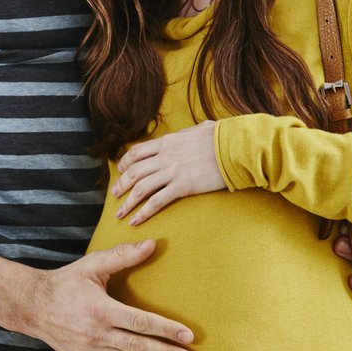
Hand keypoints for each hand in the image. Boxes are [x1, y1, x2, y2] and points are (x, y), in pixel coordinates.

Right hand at [20, 242, 193, 350]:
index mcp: (101, 310)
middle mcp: (98, 334)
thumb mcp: (91, 265)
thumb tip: (152, 244)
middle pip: (139, 348)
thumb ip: (122, 256)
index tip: (188, 336)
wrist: (33, 307)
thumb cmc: (66, 283)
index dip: (166, 330)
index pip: (140, 322)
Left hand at [111, 122, 225, 225]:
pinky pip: (157, 201)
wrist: (236, 147)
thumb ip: (188, 133)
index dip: (125, 163)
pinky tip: (136, 221)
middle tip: (114, 195)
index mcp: (168, 141)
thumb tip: (189, 132)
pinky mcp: (183, 186)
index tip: (121, 172)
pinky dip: (143, 213)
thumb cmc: (223, 137)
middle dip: (121, 184)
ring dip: (127, 203)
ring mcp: (173, 171)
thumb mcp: (200, 129)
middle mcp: (166, 156)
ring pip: (141, 188)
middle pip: (134, 172)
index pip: (137, 152)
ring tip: (120, 214)